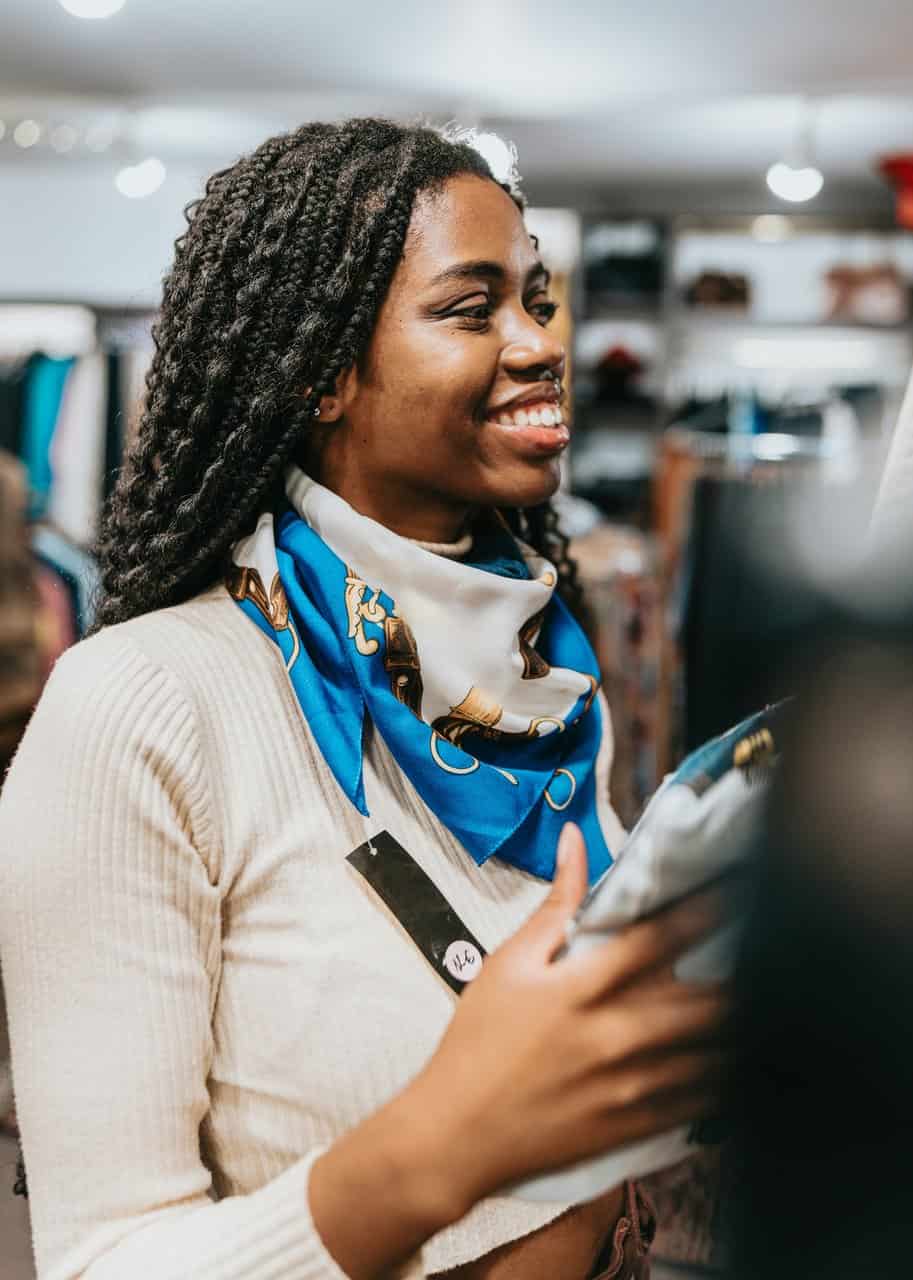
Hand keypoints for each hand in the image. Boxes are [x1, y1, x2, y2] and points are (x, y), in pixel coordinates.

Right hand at [409, 822, 729, 1211]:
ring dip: (743, 1026)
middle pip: (702, 1002)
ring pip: (712, 1054)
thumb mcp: (508, 963)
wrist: (457, 1133)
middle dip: (743, 973)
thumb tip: (574, 840)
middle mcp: (612, 1036)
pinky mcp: (634, 1125)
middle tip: (767, 947)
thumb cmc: (478, 1041)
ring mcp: (629, 1086)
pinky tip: (744, 1059)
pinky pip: (701, 1103)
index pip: (657, 940)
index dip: (703, 911)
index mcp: (579, 989)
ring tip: (772, 1000)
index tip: (734, 890)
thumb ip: (554, 904)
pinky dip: (729, 1079)